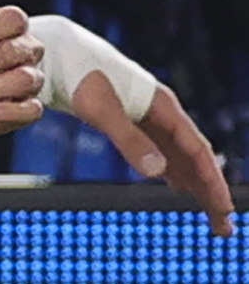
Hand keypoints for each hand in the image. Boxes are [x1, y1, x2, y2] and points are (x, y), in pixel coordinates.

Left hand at [74, 74, 236, 234]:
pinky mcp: (135, 124)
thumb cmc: (79, 78)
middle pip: (196, 158)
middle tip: (224, 227)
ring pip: (182, 158)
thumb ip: (129, 139)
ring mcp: (151, 119)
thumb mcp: (101, 110)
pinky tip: (179, 188)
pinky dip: (175, 173)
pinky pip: (164, 153)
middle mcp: (164, 114)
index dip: (212, 180)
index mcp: (164, 108)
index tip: (224, 208)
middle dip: (211, 192)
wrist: (58, 56)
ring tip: (212, 217)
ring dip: (196, 186)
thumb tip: (157, 172)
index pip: (198, 150)